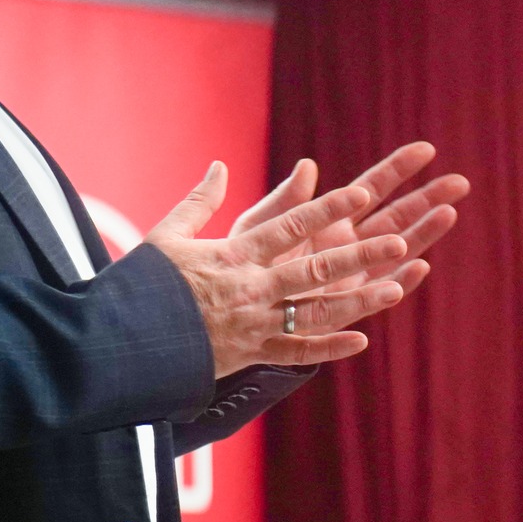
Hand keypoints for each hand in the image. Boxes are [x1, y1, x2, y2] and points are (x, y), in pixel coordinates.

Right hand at [146, 163, 409, 377]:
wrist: (125, 343)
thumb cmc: (144, 285)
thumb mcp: (167, 235)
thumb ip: (200, 201)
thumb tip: (220, 166)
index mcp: (235, 255)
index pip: (290, 225)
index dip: (327, 208)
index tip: (360, 193)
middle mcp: (252, 288)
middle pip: (315, 268)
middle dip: (359, 253)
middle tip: (398, 240)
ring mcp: (255, 324)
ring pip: (317, 311)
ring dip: (358, 300)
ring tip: (395, 288)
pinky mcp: (250, 354)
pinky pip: (296, 352)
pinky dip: (329, 347)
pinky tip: (361, 340)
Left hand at [231, 143, 466, 301]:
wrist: (236, 308)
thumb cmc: (245, 261)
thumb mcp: (260, 226)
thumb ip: (285, 201)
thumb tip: (307, 166)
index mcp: (331, 218)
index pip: (372, 188)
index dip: (399, 169)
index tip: (427, 149)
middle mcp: (350, 244)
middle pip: (397, 217)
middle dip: (428, 199)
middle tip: (460, 183)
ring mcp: (353, 274)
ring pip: (397, 251)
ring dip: (424, 234)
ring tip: (449, 213)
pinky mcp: (348, 305)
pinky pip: (378, 292)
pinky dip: (399, 279)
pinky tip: (420, 265)